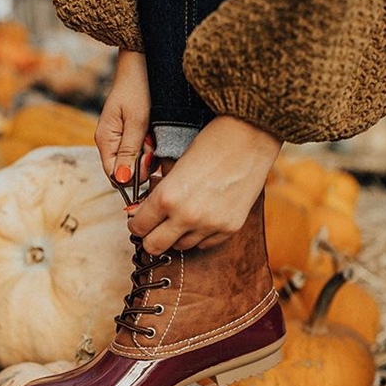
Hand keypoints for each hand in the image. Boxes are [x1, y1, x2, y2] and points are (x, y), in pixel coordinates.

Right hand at [95, 48, 152, 181]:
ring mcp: (119, 139)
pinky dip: (151, 147)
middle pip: (126, 172)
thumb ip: (129, 151)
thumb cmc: (138, 89)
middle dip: (143, 165)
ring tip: (153, 135)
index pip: (114, 175)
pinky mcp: (130, 135)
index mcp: (106, 140)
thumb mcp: (137, 121)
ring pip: (135, 163)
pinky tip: (154, 134)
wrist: (141, 64)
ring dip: (149, 156)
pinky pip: (140, 151)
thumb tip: (122, 179)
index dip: (132, 179)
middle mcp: (110, 143)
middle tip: (153, 145)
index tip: (149, 164)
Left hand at [129, 115, 281, 253]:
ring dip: (176, 235)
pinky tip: (201, 217)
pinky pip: (206, 244)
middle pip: (154, 246)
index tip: (139, 220)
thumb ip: (157, 195)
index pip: (138, 227)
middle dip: (150, 237)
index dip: (136, 223)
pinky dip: (199, 234)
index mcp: (167, 197)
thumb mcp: (174, 168)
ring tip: (182, 217)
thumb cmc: (211, 144)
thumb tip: (140, 213)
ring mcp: (210, 225)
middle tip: (154, 228)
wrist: (250, 139)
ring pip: (181, 247)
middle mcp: (186, 217)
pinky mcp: (230, 228)